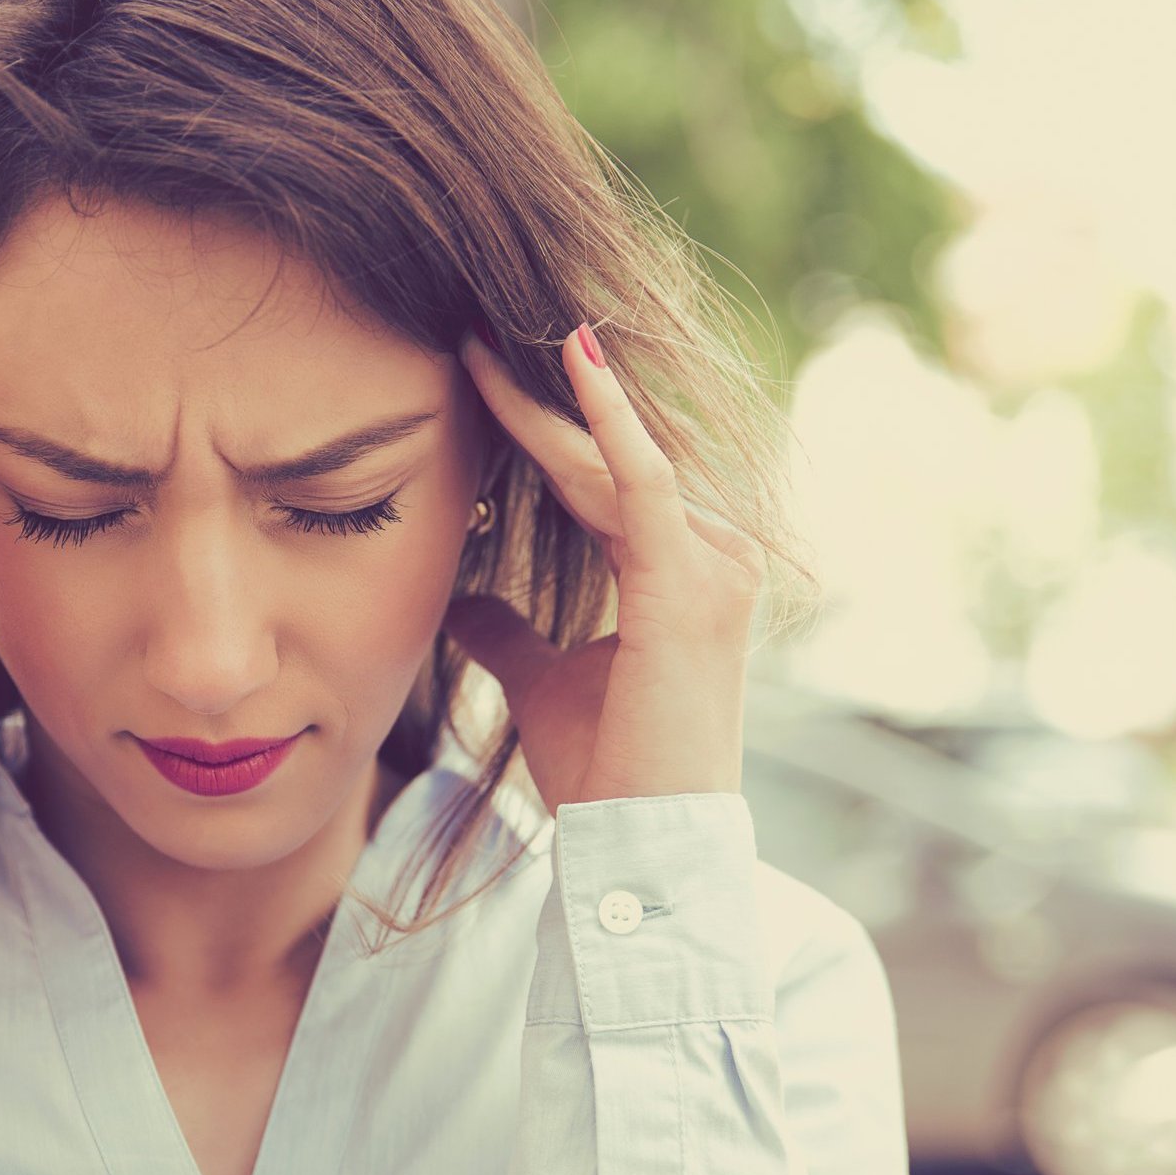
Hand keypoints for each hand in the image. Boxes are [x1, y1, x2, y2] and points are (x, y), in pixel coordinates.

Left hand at [442, 322, 766, 808]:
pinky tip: (572, 363)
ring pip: (615, 460)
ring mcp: (712, 564)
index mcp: (680, 571)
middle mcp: (711, 555)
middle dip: (539, 396)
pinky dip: (609, 420)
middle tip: (469, 331)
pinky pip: (645, 480)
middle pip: (608, 457)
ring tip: (487, 340)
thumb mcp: (544, 682)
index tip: (475, 373)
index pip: (601, 477)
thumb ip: (509, 634)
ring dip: (552, 399)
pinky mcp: (689, 581)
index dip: (540, 425)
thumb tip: (463, 601)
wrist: (643, 843)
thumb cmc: (606, 773)